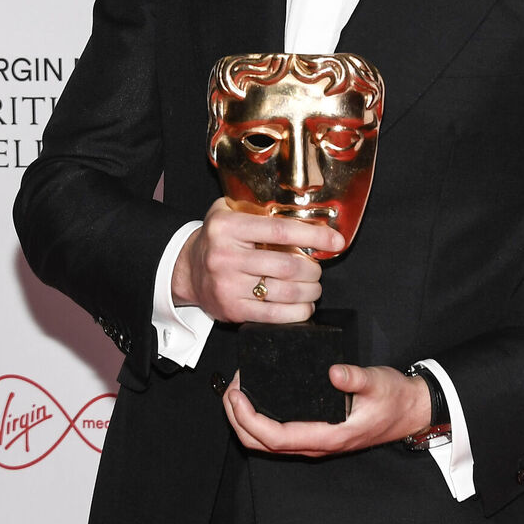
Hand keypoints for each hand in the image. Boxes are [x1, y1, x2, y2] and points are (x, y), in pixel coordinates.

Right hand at [171, 197, 343, 323]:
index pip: (281, 231)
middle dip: (313, 269)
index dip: (314, 237)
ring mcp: (228, 285)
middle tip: (318, 269)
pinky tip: (304, 306)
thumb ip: (260, 209)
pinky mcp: (232, 310)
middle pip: (287, 266)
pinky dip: (296, 313)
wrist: (187, 269)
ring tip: (313, 287)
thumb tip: (307, 215)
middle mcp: (226, 256)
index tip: (335, 241)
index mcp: (228, 227)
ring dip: (309, 291)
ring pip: (284, 292)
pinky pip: (273, 314)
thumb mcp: (230, 212)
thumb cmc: (217, 239)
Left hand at [224, 363, 431, 456]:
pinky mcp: (316, 433)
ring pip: (268, 444)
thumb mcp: (377, 382)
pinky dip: (259, 422)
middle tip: (228, 390)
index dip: (250, 419)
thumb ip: (356, 378)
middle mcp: (317, 445)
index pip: (276, 437)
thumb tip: (333, 372)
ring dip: (245, 422)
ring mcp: (315, 442)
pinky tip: (256, 401)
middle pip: (263, 445)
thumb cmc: (394, 398)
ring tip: (236, 394)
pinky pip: (279, 436)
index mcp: (328, 436)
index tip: (237, 395)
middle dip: (238, 420)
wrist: (410, 410)